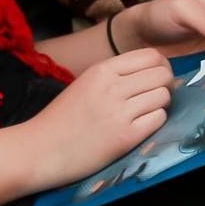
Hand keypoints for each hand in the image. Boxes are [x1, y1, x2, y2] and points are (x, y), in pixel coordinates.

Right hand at [17, 47, 178, 190]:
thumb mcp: (85, 84)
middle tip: (153, 97)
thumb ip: (115, 75)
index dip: (160, 66)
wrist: (40, 149)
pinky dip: (155, 121)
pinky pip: (159, 119)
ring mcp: (120, 112)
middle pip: (162, 74)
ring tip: (145, 113)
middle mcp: (113, 87)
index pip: (151, 56)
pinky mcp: (125, 137)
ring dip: (160, 104)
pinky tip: (140, 126)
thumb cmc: (61, 118)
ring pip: (164, 96)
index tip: (155, 78)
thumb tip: (152, 71)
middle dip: (164, 85)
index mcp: (102, 70)